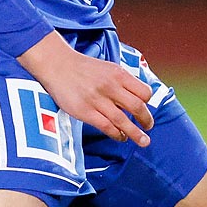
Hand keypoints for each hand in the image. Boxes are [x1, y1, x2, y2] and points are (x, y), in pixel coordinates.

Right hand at [17, 32, 153, 145]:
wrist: (57, 65)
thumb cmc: (83, 68)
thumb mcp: (108, 68)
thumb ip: (123, 82)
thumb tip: (138, 99)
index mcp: (118, 74)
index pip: (144, 92)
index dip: (148, 103)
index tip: (146, 108)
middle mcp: (110, 86)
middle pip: (138, 107)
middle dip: (146, 120)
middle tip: (148, 127)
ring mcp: (97, 100)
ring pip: (124, 121)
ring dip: (136, 134)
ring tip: (143, 141)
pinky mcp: (85, 112)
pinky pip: (107, 127)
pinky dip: (117, 134)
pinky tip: (121, 137)